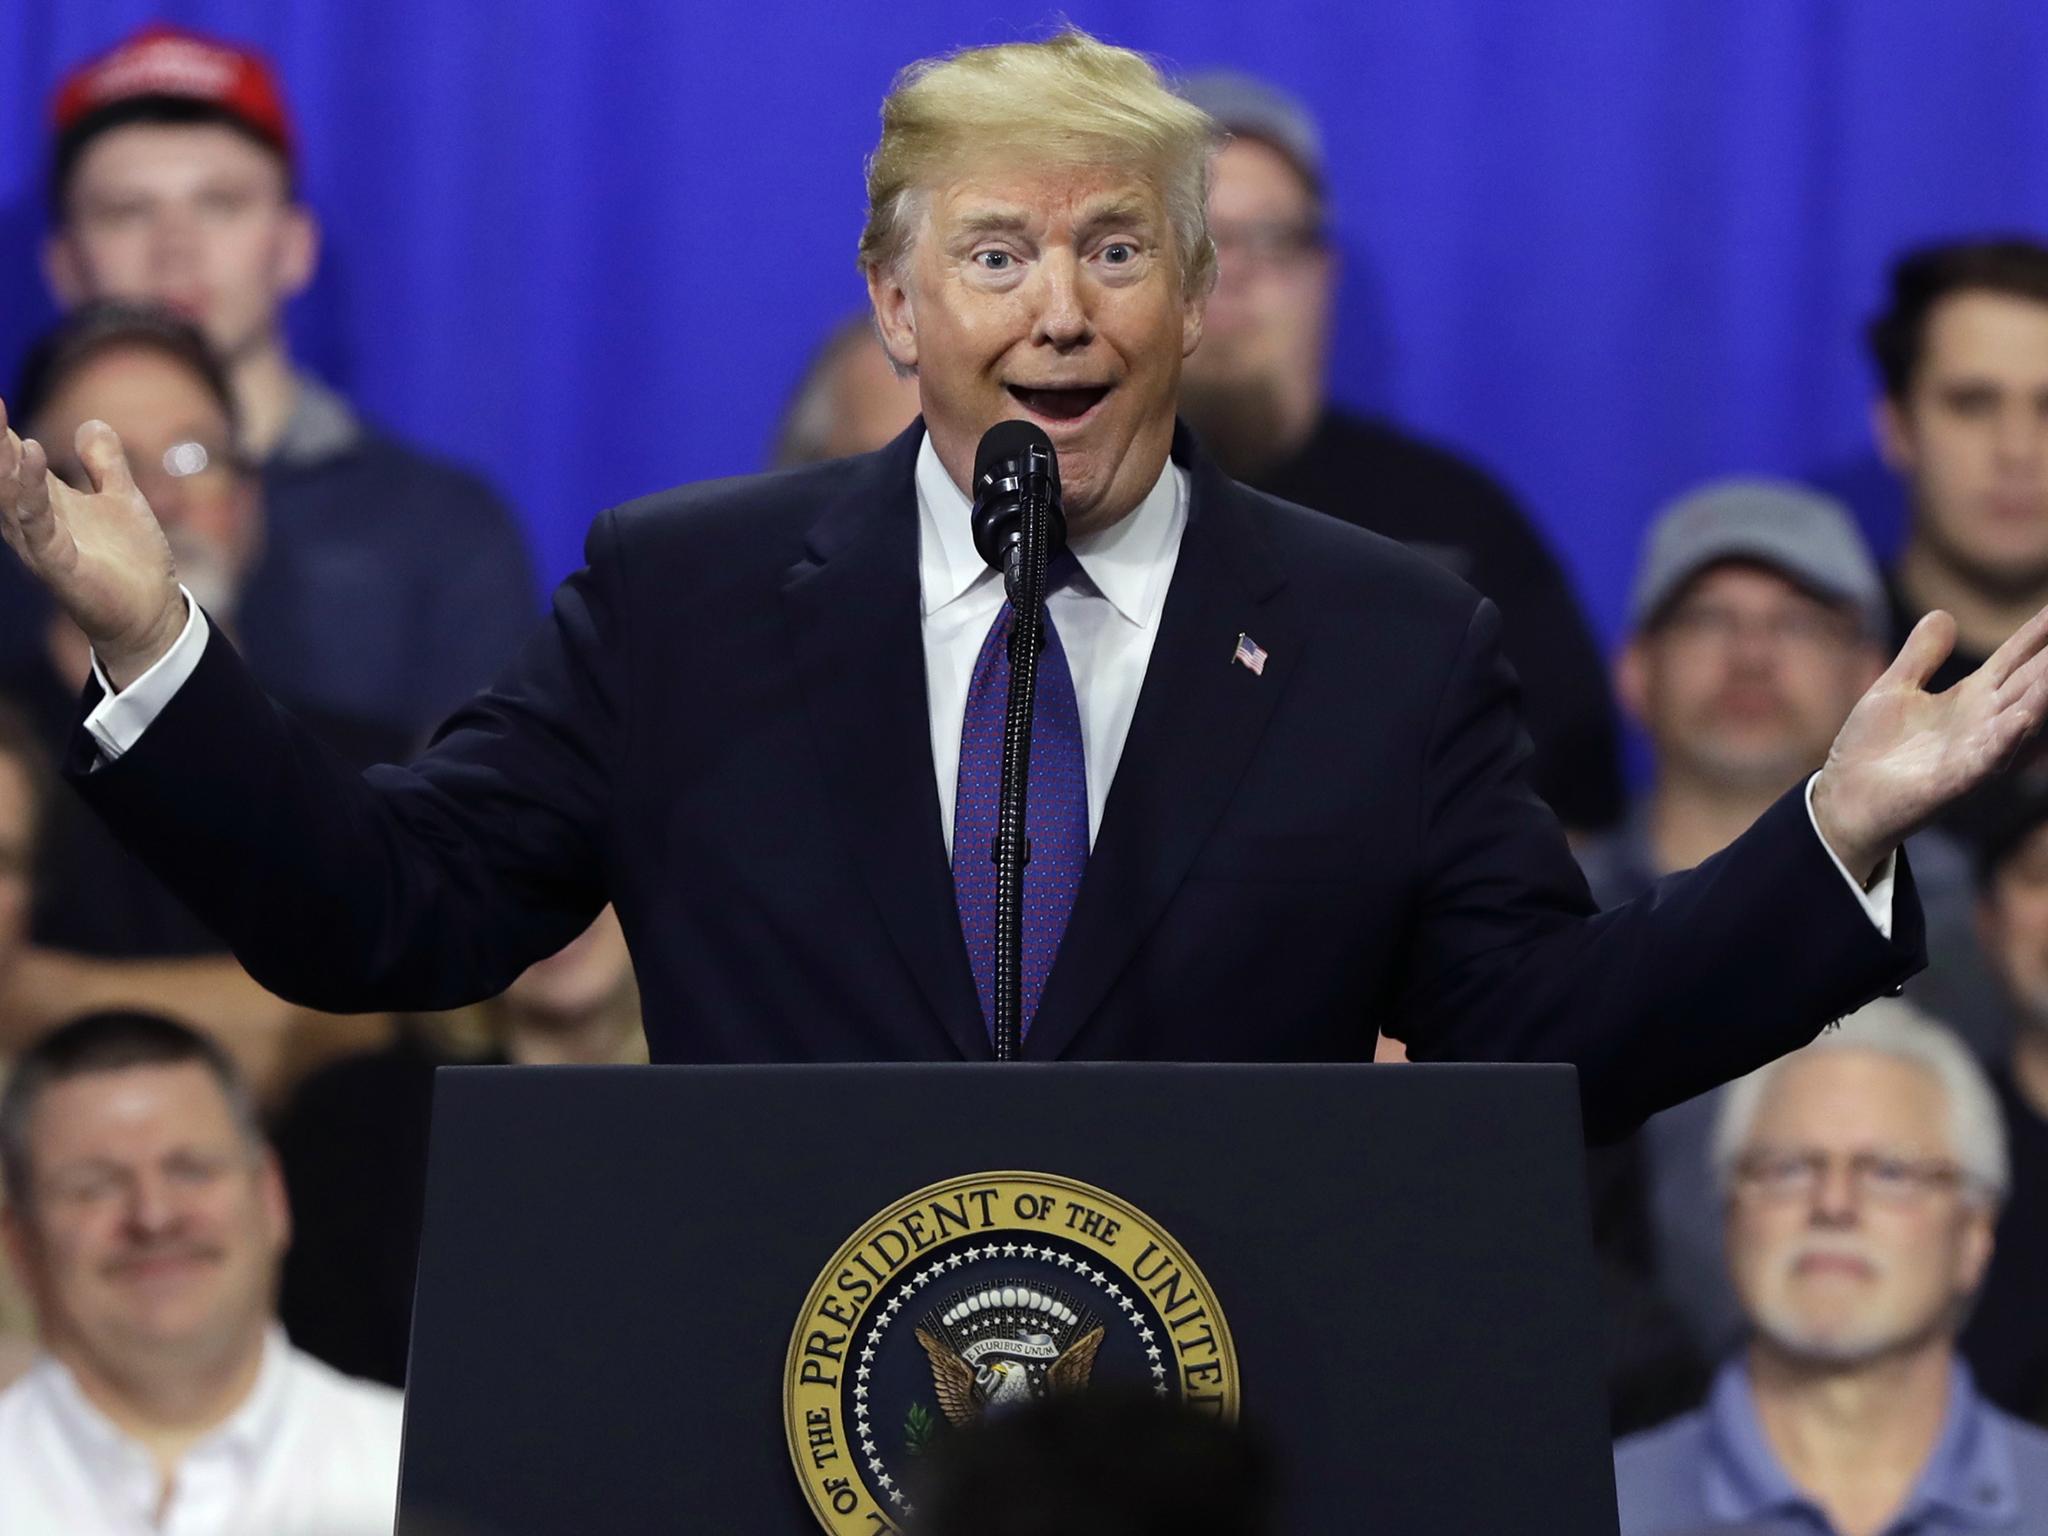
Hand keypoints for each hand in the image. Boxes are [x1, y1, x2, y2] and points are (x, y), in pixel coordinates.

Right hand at [0, 398, 184, 689]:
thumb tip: (91, 423)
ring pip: (11, 493)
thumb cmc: (130, 560)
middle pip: (2, 472)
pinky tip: (30, 453)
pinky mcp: (57, 564)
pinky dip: (28, 489)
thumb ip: (105, 463)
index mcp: (46, 501)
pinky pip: (36, 521)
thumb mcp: (121, 498)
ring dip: (1, 456)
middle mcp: (33, 520)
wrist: (150, 613)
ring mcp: (41, 542)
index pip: (12, 458)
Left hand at [1812, 608, 2047, 880]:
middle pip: (2031, 682)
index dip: (2038, 631)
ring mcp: (1974, 752)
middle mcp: (1984, 722)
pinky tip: (2022, 719)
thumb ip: (1920, 655)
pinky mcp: (1955, 782)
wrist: (1843, 801)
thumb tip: (1943, 613)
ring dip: (2042, 694)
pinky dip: (2005, 740)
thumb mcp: (1894, 690)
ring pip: (2021, 718)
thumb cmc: (1871, 748)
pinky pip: (1988, 760)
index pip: (2016, 657)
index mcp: (1972, 697)